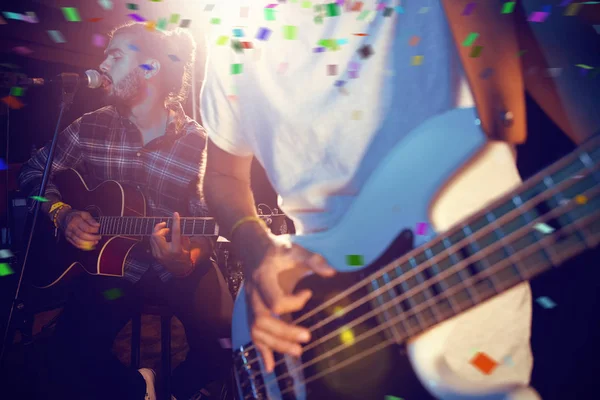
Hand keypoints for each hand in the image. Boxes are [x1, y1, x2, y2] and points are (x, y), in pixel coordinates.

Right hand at [60, 209, 100, 250]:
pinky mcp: (68, 238)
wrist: (64, 217)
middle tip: (99, 237)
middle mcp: (71, 227)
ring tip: (96, 241)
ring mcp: (68, 234)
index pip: (86, 228)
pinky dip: (84, 246)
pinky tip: (90, 245)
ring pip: (79, 241)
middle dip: (92, 238)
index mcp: (75, 220)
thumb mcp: (84, 214)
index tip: (99, 229)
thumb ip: (91, 219)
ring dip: (89, 243)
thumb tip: (97, 225)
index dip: (94, 230)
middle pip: (82, 235)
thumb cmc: (76, 216)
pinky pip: (76, 244)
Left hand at [150, 212, 191, 273]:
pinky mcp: (155, 255)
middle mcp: (165, 252)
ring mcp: (158, 254)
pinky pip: (152, 242)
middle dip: (160, 228)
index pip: (175, 232)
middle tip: (166, 226)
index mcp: (176, 249)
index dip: (175, 222)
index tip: (175, 214)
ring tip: (164, 231)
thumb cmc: (185, 256)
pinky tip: (161, 237)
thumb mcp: (187, 246)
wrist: (179, 269)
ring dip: (158, 232)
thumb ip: (183, 236)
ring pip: (152, 238)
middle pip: (157, 235)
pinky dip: (156, 237)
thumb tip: (177, 226)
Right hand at [246, 237, 335, 372]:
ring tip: (297, 352)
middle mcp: (253, 294)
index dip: (293, 302)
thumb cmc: (279, 252)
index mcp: (263, 278)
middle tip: (307, 338)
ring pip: (257, 331)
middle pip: (263, 320)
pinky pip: (253, 334)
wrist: (255, 250)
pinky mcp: (252, 312)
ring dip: (276, 345)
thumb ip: (314, 261)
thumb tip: (332, 273)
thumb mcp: (296, 250)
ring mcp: (250, 305)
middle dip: (284, 332)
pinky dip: (262, 351)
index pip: (274, 301)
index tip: (309, 294)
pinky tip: (271, 367)